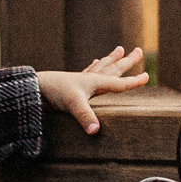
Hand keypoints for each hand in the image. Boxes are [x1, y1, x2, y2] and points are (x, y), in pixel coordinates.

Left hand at [35, 45, 149, 134]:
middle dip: (127, 62)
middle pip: (113, 69)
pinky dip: (94, 66)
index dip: (134, 82)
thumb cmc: (54, 94)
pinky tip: (95, 62)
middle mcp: (90, 79)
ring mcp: (81, 80)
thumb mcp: (73, 105)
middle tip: (138, 50)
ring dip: (111, 60)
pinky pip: (88, 71)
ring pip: (102, 67)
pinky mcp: (72, 82)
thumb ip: (86, 117)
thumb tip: (96, 131)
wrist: (33, 88)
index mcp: (95, 83)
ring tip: (118, 50)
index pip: (120, 84)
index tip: (147, 76)